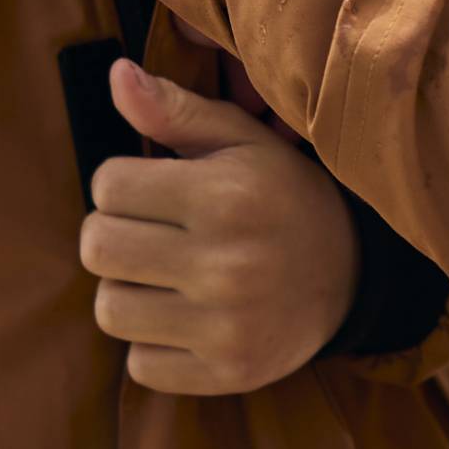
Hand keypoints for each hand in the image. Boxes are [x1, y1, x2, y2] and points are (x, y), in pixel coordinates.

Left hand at [81, 62, 359, 396]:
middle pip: (97, 248)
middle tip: (151, 234)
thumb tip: (116, 75)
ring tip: (165, 278)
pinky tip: (187, 319)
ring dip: (128, 292)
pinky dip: (153, 344)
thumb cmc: (282, 196)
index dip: (123, 183)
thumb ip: (175, 110)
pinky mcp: (227, 373)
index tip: (155, 190)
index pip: (107, 185)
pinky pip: (140, 366)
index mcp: (227, 196)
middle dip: (114, 234)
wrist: (351, 277)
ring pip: (110, 311)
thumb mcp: (241, 141)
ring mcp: (227, 326)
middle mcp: (227, 264)